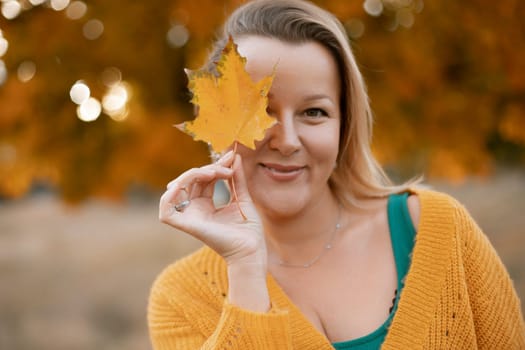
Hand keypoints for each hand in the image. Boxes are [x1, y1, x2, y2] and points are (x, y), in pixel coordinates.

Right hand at [159, 151, 266, 265]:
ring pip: (178, 187)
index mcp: (206, 205)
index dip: (215, 166)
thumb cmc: (249, 230)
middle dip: (208, 168)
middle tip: (227, 164)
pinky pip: (166, 210)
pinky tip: (189, 181)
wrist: (252, 249)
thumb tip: (235, 156)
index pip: (202, 179)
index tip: (231, 157)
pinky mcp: (186, 225)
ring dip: (194, 174)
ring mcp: (189, 217)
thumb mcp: (242, 197)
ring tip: (215, 171)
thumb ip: (236, 178)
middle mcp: (195, 210)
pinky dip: (170, 195)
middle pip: (190, 180)